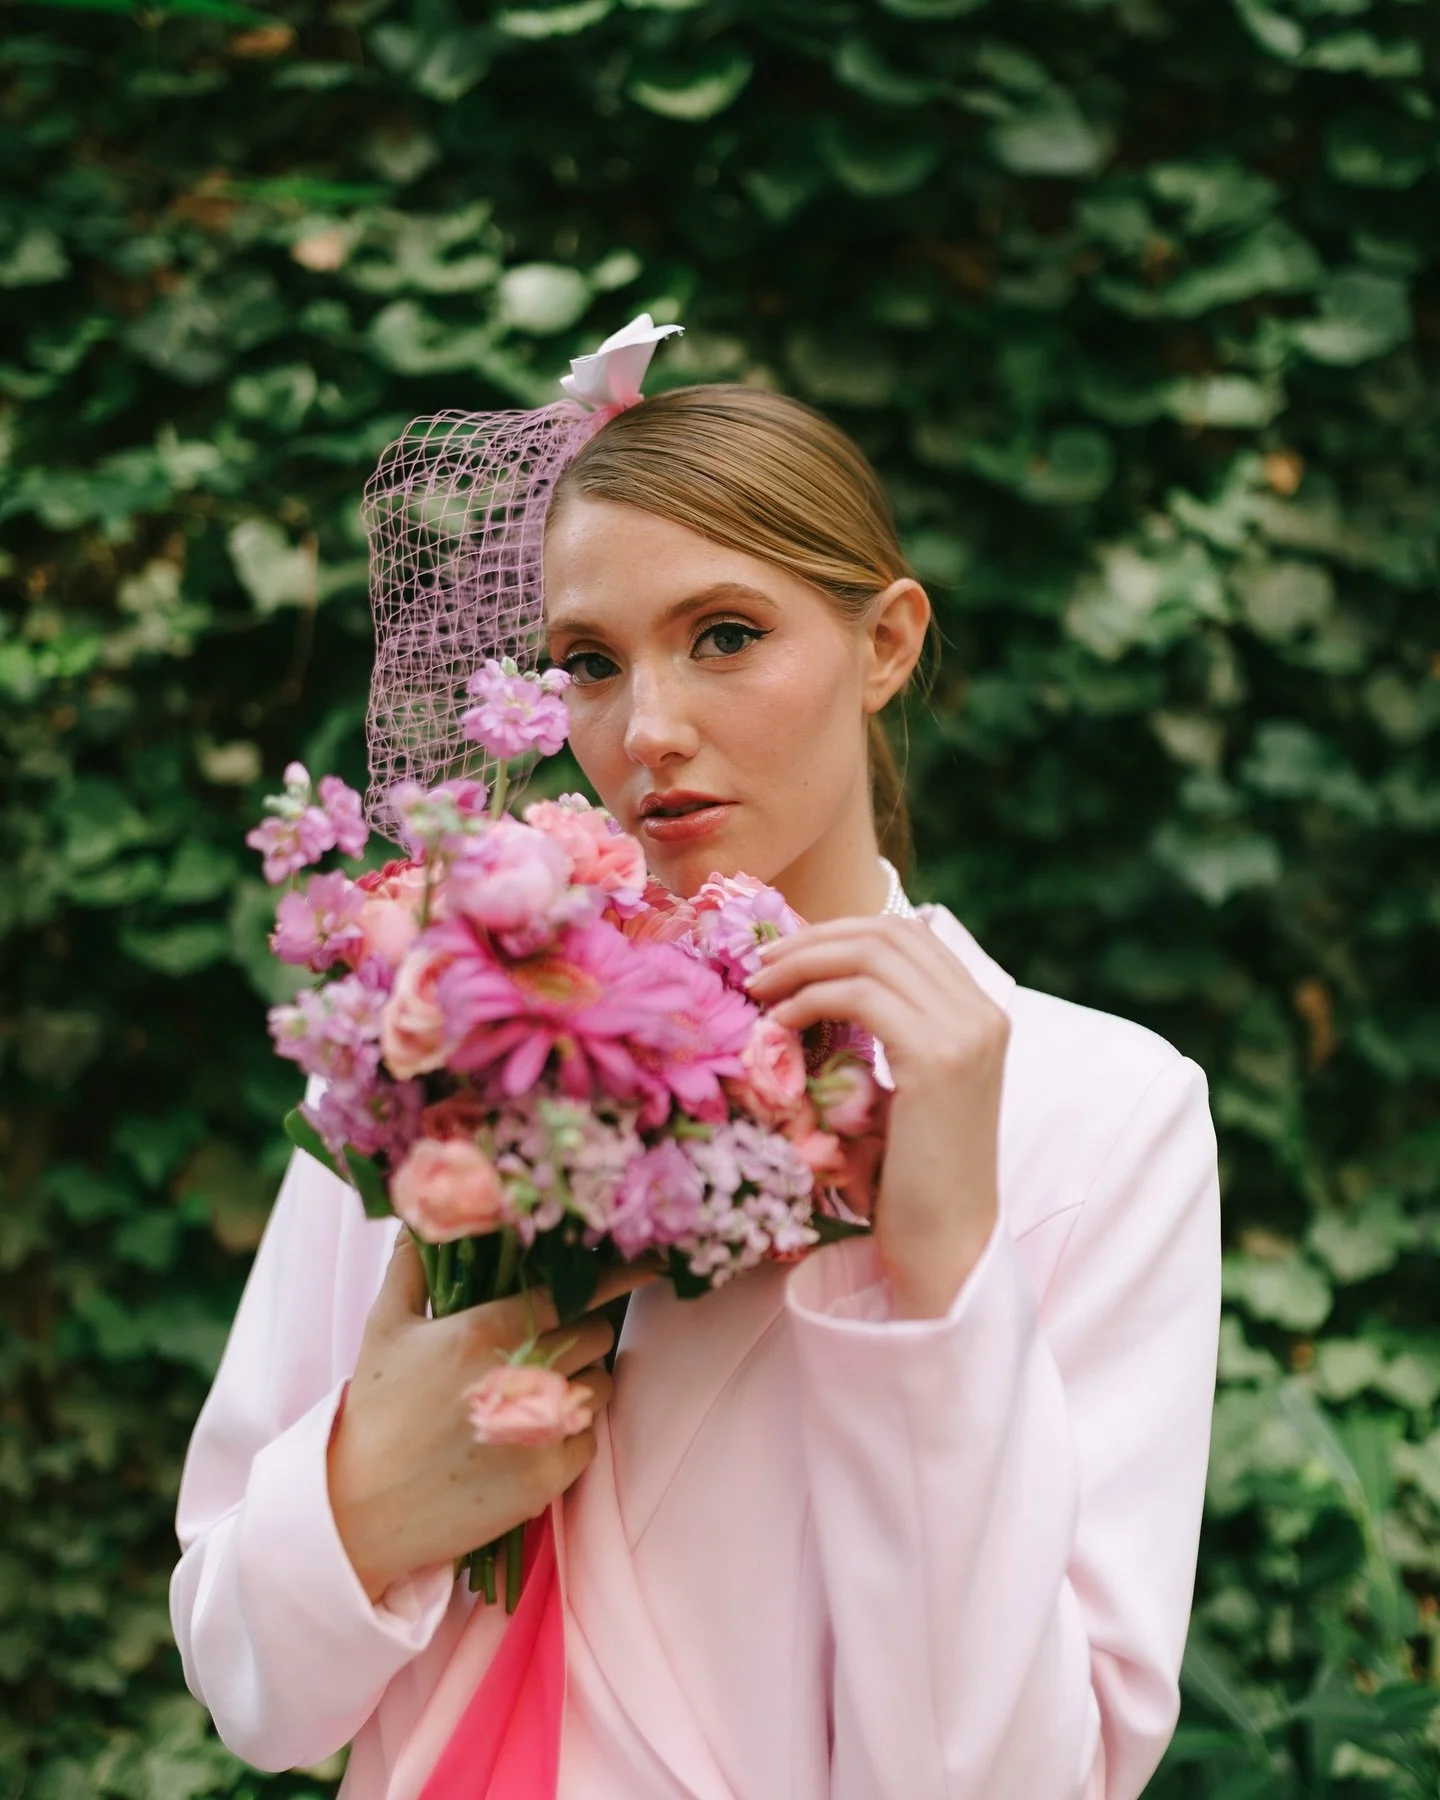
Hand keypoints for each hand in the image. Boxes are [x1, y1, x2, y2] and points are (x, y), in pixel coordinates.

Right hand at [328, 1233, 653, 1601]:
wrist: (361, 1510)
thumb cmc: (375, 1411)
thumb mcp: (385, 1327)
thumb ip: (411, 1264)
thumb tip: (422, 1215)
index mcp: (486, 1330)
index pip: (574, 1292)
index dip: (615, 1276)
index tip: (647, 1263)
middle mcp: (521, 1375)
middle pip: (597, 1335)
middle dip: (585, 1331)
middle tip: (554, 1341)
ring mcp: (539, 1428)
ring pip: (600, 1385)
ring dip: (582, 1381)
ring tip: (541, 1388)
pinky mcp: (547, 1478)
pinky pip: (590, 1439)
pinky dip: (573, 1433)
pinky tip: (535, 1434)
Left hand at [746, 915, 1008, 1319]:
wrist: (946, 1244)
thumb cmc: (913, 1177)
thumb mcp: (904, 1088)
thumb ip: (886, 1032)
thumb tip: (815, 986)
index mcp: (981, 1013)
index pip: (908, 936)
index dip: (841, 933)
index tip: (787, 957)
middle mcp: (982, 1012)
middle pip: (888, 933)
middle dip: (815, 939)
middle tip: (760, 966)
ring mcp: (966, 1032)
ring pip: (872, 954)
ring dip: (804, 964)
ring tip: (759, 990)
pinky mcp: (937, 1058)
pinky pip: (859, 996)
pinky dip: (810, 999)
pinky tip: (780, 1026)